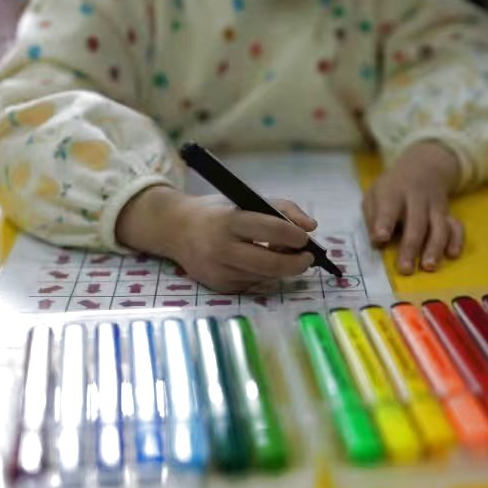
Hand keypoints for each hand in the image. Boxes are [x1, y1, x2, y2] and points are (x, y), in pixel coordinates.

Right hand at [116, 186, 316, 291]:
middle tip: (307, 258)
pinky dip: (262, 275)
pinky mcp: (219, 287)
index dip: (294, 236)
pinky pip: (252, 284)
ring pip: (265, 276)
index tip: (304, 238)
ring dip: (281, 269)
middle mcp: (222, 248)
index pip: (271, 229)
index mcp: (229, 220)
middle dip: (296, 263)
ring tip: (283, 255)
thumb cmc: (217, 212)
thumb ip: (282, 208)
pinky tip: (258, 263)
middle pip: (271, 264)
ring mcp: (219, 271)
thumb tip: (311, 227)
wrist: (175, 230)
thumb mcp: (246, 200)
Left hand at [362, 142, 464, 274]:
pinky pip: (456, 226)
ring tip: (429, 267)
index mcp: (393, 193)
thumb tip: (377, 242)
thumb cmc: (392, 189)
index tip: (380, 237)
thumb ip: (372, 217)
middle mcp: (416, 198)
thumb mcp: (374, 194)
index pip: (388, 207)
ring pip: (439, 226)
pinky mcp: (448, 212)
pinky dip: (457, 240)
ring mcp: (435, 206)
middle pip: (416, 222)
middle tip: (405, 269)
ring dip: (435, 247)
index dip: (384, 222)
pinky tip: (452, 255)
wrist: (423, 166)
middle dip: (411, 246)